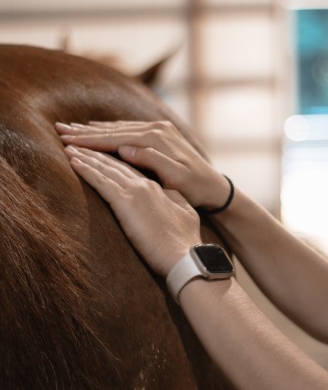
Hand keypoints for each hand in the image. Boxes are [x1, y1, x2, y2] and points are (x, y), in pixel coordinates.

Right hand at [56, 120, 229, 208]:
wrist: (214, 185)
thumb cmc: (195, 186)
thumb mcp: (177, 178)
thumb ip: (153, 161)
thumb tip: (125, 149)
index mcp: (157, 140)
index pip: (116, 138)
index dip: (90, 140)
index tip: (67, 140)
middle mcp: (157, 129)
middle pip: (115, 130)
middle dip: (86, 131)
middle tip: (60, 129)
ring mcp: (159, 130)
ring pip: (120, 128)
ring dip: (96, 129)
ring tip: (74, 128)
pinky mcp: (160, 134)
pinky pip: (130, 130)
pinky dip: (112, 130)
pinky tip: (100, 129)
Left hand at [64, 145, 200, 276]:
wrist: (185, 254)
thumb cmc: (185, 238)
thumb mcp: (183, 211)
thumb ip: (171, 198)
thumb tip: (164, 194)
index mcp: (157, 187)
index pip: (130, 168)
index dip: (113, 159)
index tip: (99, 152)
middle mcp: (144, 185)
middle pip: (115, 164)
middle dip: (96, 153)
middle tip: (78, 143)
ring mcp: (135, 192)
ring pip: (106, 170)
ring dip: (86, 158)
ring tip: (70, 148)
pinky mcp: (126, 204)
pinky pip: (101, 183)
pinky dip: (87, 171)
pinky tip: (74, 163)